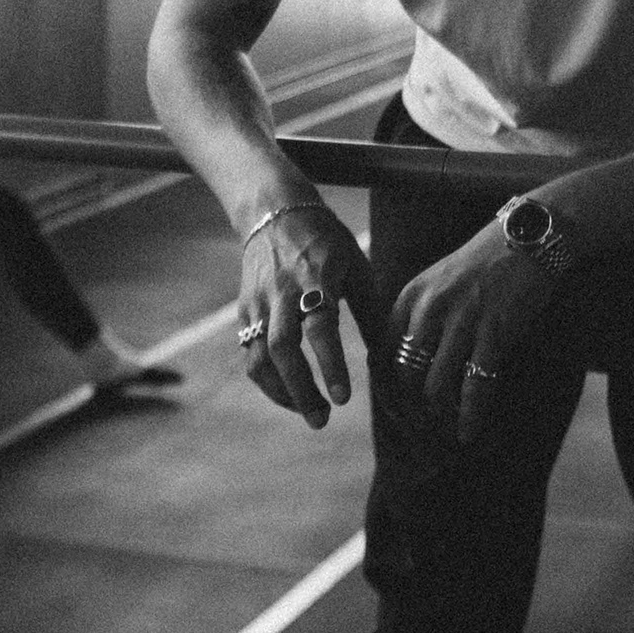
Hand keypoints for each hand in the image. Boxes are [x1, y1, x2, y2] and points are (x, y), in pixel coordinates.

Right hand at [237, 202, 377, 428]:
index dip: (331, 363)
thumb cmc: (326, 241)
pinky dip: (269, 381)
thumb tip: (389, 355)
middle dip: (302, 390)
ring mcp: (259, 302)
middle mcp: (282, 291)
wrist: (273, 212)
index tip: (344, 398)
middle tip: (323, 420)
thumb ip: (370, 310)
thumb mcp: (356, 266)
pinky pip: (250, 354)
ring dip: (283, 393)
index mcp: (316, 276)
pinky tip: (291, 395)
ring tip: (311, 413)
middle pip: (282, 348)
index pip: (320, 326)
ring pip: (260, 357)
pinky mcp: (244, 311)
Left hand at [386, 224, 559, 443]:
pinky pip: (475, 385)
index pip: (383, 356)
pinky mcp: (493, 332)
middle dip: (409, 412)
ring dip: (438, 418)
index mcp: (409, 298)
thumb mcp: (438, 283)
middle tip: (419, 433)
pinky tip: (468, 432)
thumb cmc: (483, 264)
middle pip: (404, 377)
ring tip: (444, 435)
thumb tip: (406, 367)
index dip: (385, 391)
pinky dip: (469, 415)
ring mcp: (461, 321)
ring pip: (435, 386)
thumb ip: (419, 318)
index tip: (395, 414)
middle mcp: (428, 310)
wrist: (527, 239)